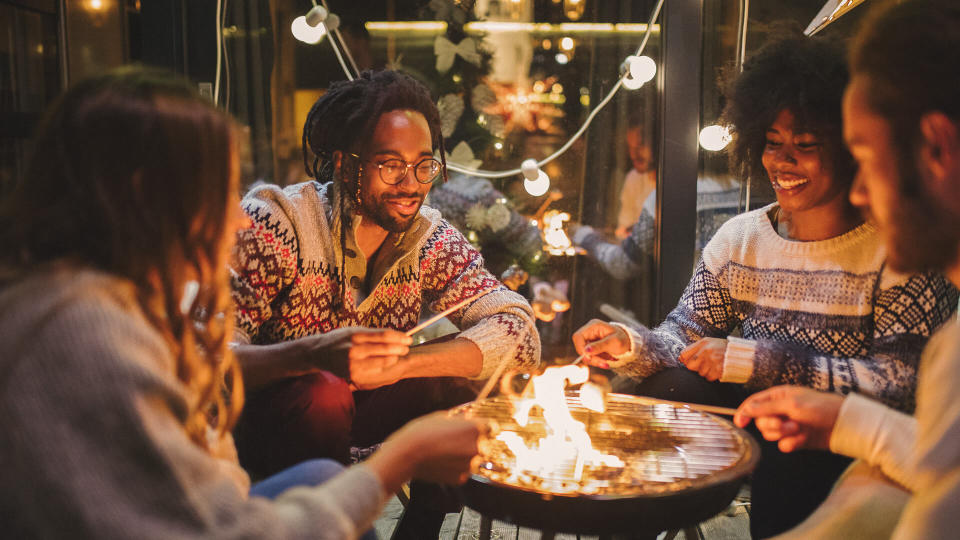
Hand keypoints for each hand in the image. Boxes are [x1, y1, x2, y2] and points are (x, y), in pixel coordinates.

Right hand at [302, 327, 411, 389]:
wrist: (319, 353)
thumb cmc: (341, 339)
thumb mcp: (354, 331)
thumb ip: (372, 334)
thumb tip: (395, 335)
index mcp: (356, 335)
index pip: (384, 335)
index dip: (399, 337)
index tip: (408, 338)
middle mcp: (354, 348)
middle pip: (385, 348)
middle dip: (400, 348)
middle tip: (407, 347)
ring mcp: (353, 362)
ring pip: (382, 361)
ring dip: (394, 358)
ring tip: (400, 354)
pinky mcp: (352, 374)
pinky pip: (374, 370)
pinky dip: (384, 366)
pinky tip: (389, 362)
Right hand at [368, 412, 483, 491]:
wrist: (407, 454)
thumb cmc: (422, 431)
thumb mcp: (442, 417)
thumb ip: (459, 418)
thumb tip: (468, 416)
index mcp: (476, 428)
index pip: (492, 427)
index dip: (484, 428)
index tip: (478, 429)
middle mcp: (477, 447)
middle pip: (483, 444)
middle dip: (472, 442)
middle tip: (454, 441)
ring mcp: (470, 465)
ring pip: (473, 459)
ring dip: (463, 456)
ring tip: (444, 452)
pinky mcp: (461, 478)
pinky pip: (463, 471)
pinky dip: (455, 468)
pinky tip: (440, 462)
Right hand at [572, 319, 629, 368]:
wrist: (628, 344)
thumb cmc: (623, 340)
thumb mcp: (613, 342)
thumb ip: (599, 346)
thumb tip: (586, 351)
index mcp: (593, 326)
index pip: (578, 336)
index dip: (581, 348)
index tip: (590, 357)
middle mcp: (589, 332)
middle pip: (580, 346)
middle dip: (590, 357)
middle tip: (603, 363)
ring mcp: (590, 340)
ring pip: (584, 354)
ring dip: (594, 361)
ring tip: (606, 363)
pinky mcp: (591, 348)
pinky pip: (588, 357)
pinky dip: (596, 361)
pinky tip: (605, 361)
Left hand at [678, 338, 726, 380]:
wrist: (741, 353)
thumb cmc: (722, 348)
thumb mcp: (709, 342)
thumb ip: (694, 348)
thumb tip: (680, 358)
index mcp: (703, 343)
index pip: (684, 354)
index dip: (685, 360)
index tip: (689, 361)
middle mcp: (707, 351)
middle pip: (690, 366)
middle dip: (695, 367)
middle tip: (703, 365)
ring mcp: (713, 360)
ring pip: (700, 373)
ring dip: (705, 372)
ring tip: (713, 366)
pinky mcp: (719, 369)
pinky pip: (708, 377)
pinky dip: (712, 376)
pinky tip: (716, 370)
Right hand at [734, 385, 844, 452]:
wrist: (843, 426)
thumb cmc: (822, 408)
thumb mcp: (792, 404)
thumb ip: (766, 407)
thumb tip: (746, 409)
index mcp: (779, 396)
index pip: (754, 403)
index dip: (745, 412)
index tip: (740, 423)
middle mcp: (781, 410)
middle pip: (761, 421)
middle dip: (772, 425)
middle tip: (785, 424)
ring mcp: (788, 425)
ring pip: (771, 435)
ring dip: (784, 434)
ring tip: (799, 429)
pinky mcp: (796, 439)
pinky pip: (783, 445)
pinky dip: (792, 443)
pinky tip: (803, 438)